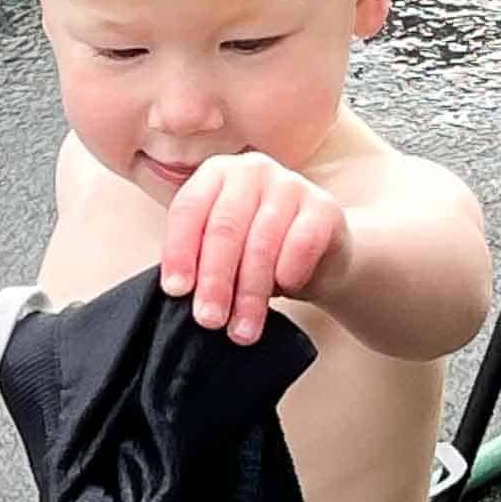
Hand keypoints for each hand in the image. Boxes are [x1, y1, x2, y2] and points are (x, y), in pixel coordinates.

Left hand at [160, 154, 349, 343]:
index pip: (189, 210)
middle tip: (209, 320)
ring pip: (262, 244)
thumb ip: (199, 261)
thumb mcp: (223, 252)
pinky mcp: (324, 207)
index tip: (176, 291)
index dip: (180, 252)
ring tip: (243, 331)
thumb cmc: (258, 254)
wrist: (320, 257)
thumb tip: (180, 294)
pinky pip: (302, 245)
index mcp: (216, 175)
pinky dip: (290, 273)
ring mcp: (290, 184)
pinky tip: (286, 291)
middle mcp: (251, 171)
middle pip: (225, 228)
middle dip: (215, 281)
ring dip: (250, 295)